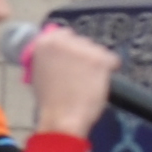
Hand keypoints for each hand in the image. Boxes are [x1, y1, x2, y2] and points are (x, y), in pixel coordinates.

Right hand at [20, 23, 116, 142]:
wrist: (62, 117)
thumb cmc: (50, 100)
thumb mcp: (38, 73)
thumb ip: (48, 57)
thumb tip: (60, 53)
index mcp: (45, 43)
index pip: (64, 34)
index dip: (69, 49)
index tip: (71, 59)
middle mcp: (64, 41)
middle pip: (82, 42)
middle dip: (83, 56)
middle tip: (79, 74)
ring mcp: (84, 49)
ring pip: (97, 50)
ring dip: (95, 63)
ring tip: (86, 81)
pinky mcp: (100, 59)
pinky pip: (112, 59)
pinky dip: (109, 70)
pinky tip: (98, 81)